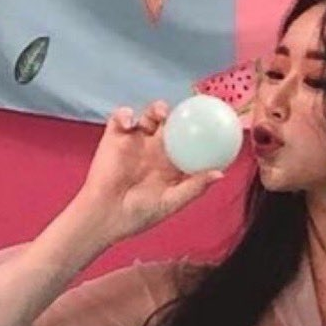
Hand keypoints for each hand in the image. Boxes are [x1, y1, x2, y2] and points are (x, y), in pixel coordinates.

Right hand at [70, 100, 228, 244]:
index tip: (217, 120)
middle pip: (171, 123)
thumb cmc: (138, 215)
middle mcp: (155, 149)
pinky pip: (121, 118)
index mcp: (171, 163)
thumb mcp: (171, 202)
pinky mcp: (114, 138)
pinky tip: (130, 122)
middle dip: (182, 114)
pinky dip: (125, 115)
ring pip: (149, 116)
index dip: (202, 129)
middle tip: (190, 111)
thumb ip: (194, 187)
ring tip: (160, 114)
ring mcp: (135, 141)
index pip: (190, 140)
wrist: (105, 216)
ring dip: (156, 109)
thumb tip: (220, 173)